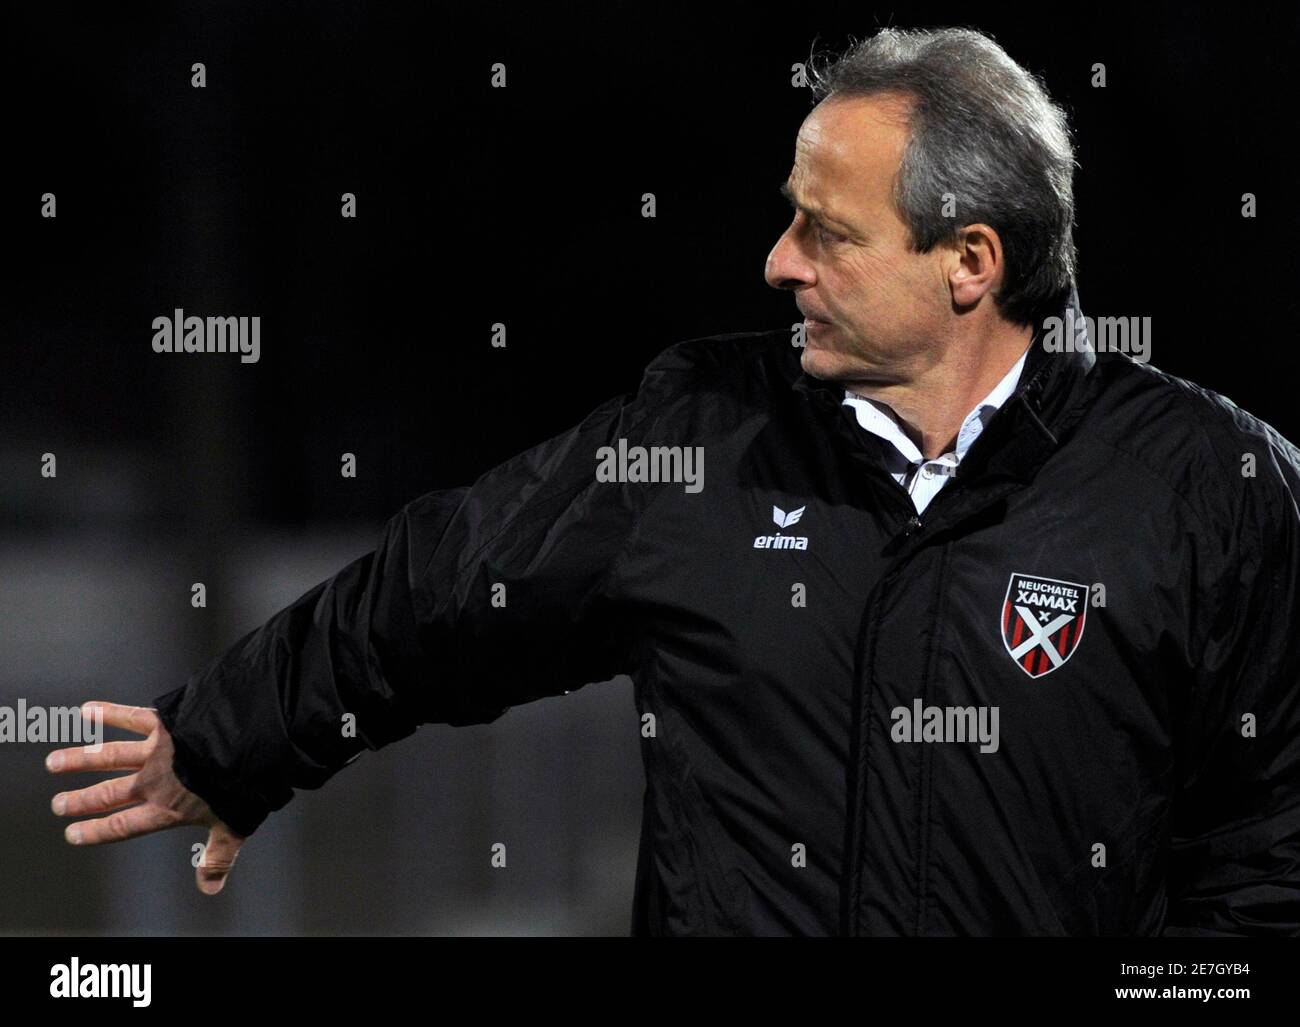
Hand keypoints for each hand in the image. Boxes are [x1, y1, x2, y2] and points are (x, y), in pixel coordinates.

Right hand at [47, 701, 245, 893]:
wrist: (249, 743)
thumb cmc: (245, 786)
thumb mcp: (233, 826)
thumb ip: (218, 857)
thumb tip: (210, 888)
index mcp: (167, 807)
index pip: (124, 825)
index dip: (97, 830)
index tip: (72, 833)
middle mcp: (154, 781)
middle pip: (109, 793)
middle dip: (81, 799)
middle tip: (58, 803)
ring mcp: (156, 751)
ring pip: (109, 756)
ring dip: (80, 760)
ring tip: (53, 763)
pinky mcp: (164, 723)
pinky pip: (131, 717)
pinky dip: (109, 712)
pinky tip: (87, 709)